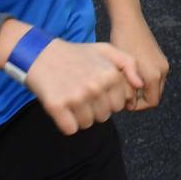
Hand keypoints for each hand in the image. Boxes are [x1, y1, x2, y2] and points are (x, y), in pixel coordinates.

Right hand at [23, 38, 142, 134]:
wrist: (40, 54)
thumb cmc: (76, 54)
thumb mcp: (106, 50)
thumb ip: (129, 64)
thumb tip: (140, 85)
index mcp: (110, 75)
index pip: (119, 105)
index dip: (108, 99)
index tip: (95, 88)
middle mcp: (95, 86)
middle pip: (104, 116)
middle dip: (94, 108)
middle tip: (81, 92)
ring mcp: (76, 97)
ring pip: (88, 124)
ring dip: (80, 116)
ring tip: (72, 97)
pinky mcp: (57, 106)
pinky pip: (70, 129)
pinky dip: (66, 123)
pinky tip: (62, 106)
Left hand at [106, 12, 167, 110]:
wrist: (129, 22)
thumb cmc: (122, 43)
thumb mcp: (121, 70)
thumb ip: (128, 89)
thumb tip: (130, 102)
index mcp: (154, 76)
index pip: (152, 103)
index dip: (138, 106)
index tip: (125, 101)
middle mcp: (163, 71)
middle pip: (155, 96)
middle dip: (141, 99)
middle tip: (125, 95)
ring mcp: (163, 64)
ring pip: (156, 87)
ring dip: (144, 89)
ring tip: (127, 84)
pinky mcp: (161, 58)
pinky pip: (156, 76)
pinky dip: (146, 80)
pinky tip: (133, 74)